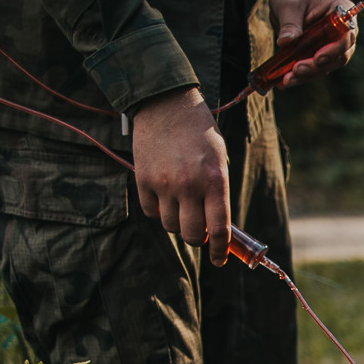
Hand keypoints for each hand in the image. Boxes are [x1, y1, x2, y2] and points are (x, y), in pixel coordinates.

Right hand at [131, 88, 231, 261]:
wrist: (165, 104)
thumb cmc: (199, 132)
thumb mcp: (219, 160)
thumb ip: (217, 193)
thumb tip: (217, 228)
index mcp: (214, 181)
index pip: (219, 229)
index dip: (221, 251)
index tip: (219, 260)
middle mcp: (189, 186)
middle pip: (192, 235)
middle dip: (198, 238)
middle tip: (200, 229)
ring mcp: (164, 184)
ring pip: (170, 226)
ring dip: (178, 223)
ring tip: (182, 206)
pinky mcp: (143, 180)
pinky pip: (151, 212)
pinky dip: (158, 211)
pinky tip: (164, 196)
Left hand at [268, 0, 356, 87]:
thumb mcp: (288, 3)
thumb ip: (290, 23)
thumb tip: (285, 42)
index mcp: (342, 12)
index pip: (346, 35)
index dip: (334, 49)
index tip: (317, 58)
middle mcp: (343, 31)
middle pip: (338, 55)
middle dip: (317, 66)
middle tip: (296, 71)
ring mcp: (333, 44)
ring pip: (327, 66)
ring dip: (308, 75)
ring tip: (287, 80)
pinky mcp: (321, 54)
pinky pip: (315, 68)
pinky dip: (301, 75)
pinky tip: (285, 81)